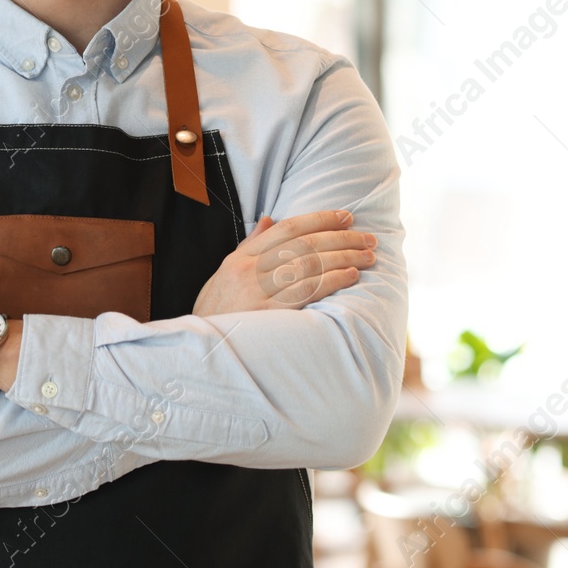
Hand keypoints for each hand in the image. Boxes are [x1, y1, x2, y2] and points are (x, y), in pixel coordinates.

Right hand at [192, 209, 377, 315]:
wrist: (200, 351)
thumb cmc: (215, 314)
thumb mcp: (224, 275)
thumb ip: (249, 247)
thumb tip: (269, 219)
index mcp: (240, 258)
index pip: (286, 228)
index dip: (319, 219)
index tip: (345, 217)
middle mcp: (249, 270)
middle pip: (303, 244)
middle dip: (340, 238)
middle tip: (367, 238)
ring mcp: (258, 292)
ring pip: (309, 265)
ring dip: (344, 258)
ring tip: (367, 257)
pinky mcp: (269, 315)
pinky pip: (307, 292)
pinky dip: (333, 281)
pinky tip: (351, 277)